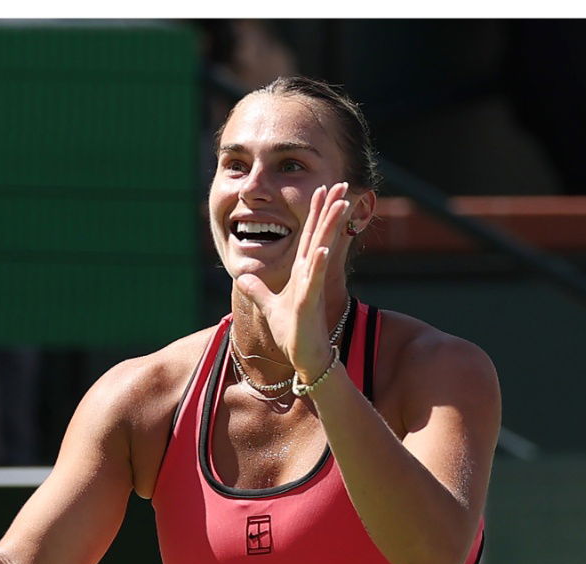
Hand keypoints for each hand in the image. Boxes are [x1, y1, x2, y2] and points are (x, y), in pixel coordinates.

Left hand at [236, 182, 351, 380]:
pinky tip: (320, 248)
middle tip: (341, 183)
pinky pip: (313, 279)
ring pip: (321, 250)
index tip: (321, 189)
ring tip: (340, 204)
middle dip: (329, 209)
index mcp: (302, 272)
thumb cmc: (293, 333)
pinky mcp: (308, 302)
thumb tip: (243, 277)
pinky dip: (316, 264)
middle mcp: (309, 274)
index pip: (308, 235)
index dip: (315, 212)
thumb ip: (257, 289)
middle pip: (320, 234)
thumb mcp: (269, 306)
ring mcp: (311, 286)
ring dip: (329, 227)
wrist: (305, 357)